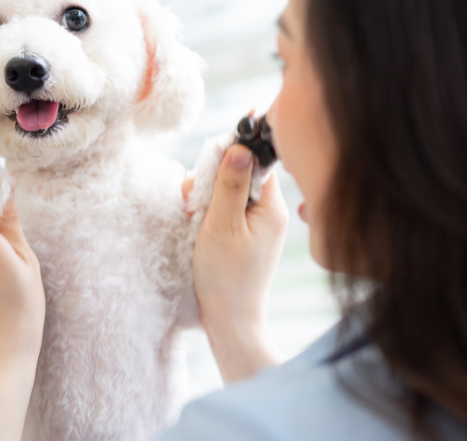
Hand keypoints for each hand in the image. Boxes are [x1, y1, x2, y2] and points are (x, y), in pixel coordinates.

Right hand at [183, 145, 288, 381]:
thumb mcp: (222, 225)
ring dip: (207, 198)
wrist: (230, 320)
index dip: (232, 157)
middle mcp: (270, 213)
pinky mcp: (246, 236)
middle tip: (195, 202)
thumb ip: (230, 184)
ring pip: (230, 192)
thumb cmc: (226, 276)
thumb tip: (240, 146)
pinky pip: (228, 211)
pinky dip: (210, 214)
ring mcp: (258, 225)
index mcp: (272, 207)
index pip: (257, 161)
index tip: (210, 166)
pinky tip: (198, 226)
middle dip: (213, 181)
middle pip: (241, 174)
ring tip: (194, 217)